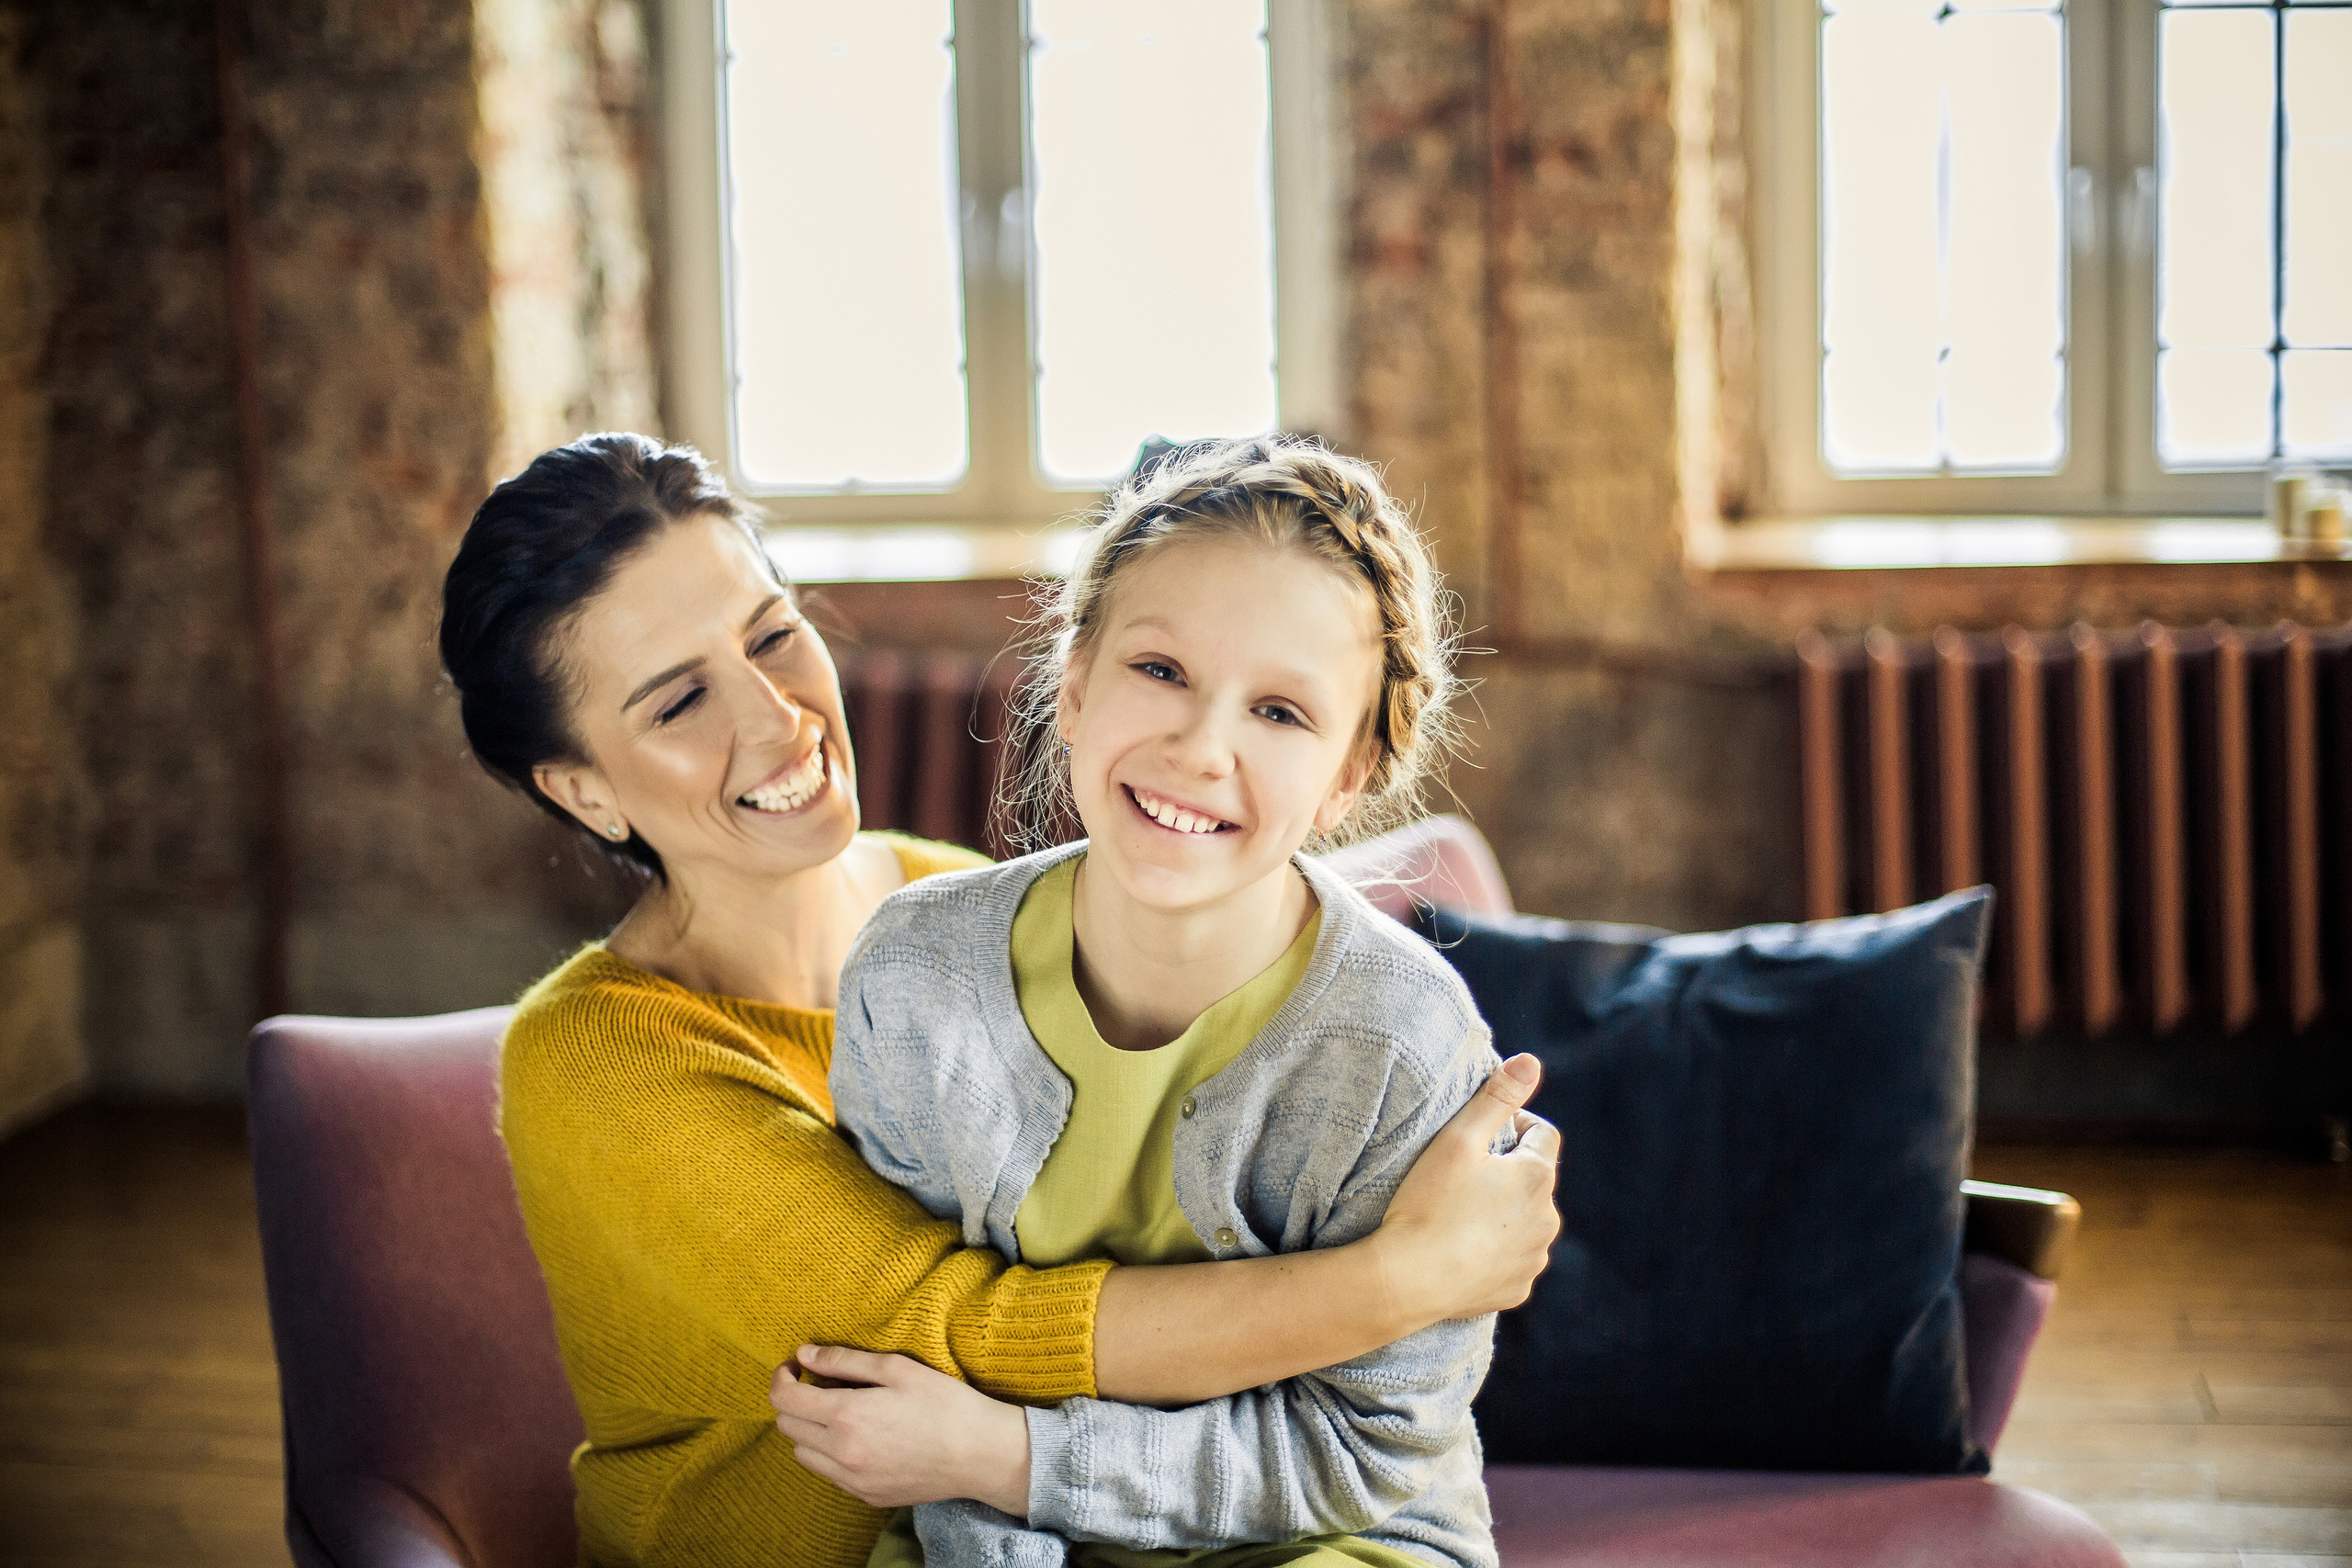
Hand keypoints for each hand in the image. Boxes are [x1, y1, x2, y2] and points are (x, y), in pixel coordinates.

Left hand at [768, 1345, 1031, 1515]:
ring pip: (803, 1454)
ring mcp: (853, 1480)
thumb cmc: (944, 1404)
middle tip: (822, 1384)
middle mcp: (842, 1454)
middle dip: (795, 1402)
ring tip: (842, 1412)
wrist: (980, 1455)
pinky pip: (829, 1474)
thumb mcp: (896, 1368)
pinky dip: (831, 1454)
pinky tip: (861, 1437)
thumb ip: (844, 1361)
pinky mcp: (866, 1496)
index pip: (784, 1399)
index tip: (794, 1366)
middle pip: (787, 1427)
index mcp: (846, 1416)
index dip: (781, 1377)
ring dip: (810, 1430)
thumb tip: (804, 1354)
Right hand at [1374, 1054, 1561, 1321]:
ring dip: (1506, 1214)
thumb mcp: (1457, 1139)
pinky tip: (1462, 1249)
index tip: (1484, 1132)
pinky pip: (1513, 1261)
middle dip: (1509, 1173)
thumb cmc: (1428, 1204)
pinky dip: (1496, 1252)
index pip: (1543, 1135)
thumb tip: (1531, 1062)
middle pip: (1536, 1182)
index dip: (1516, 1125)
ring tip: (1461, 1213)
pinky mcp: (1517, 1289)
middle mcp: (1547, 1220)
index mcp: (1536, 1178)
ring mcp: (1533, 1259)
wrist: (1408, 1279)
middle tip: (1464, 1174)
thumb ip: (1495, 1097)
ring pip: (1527, 1223)